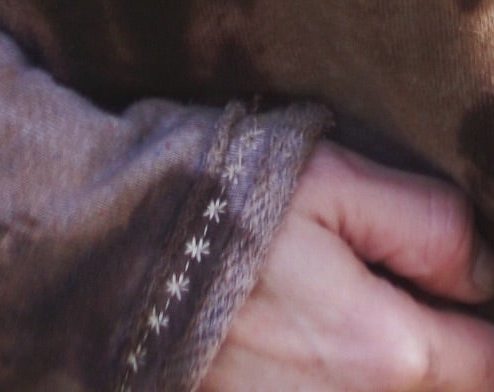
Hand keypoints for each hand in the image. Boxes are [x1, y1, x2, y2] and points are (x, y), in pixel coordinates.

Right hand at [204, 143, 493, 389]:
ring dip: (393, 365)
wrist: (95, 250)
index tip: (461, 279)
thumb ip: (427, 224)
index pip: (493, 361)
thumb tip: (487, 269)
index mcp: (387, 353)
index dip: (483, 312)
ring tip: (337, 305)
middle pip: (448, 391)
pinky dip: (342, 376)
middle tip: (405, 285)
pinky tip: (306, 331)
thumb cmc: (212, 202)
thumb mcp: (325, 179)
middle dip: (445, 347)